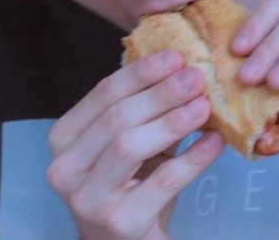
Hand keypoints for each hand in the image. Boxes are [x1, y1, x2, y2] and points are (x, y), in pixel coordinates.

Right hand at [46, 50, 224, 238]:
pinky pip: (163, 182)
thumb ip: (146, 109)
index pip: (103, 95)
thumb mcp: (130, 142)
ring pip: (129, 146)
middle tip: (196, 77)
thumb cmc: (129, 185)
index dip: (141, 72)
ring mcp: (89, 200)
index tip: (175, 56)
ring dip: (171, 121)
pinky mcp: (120, 224)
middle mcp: (65, 169)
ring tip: (204, 105)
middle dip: (160, 93)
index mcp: (64, 140)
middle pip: (116, 118)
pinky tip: (215, 142)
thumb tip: (183, 67)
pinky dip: (193, 158)